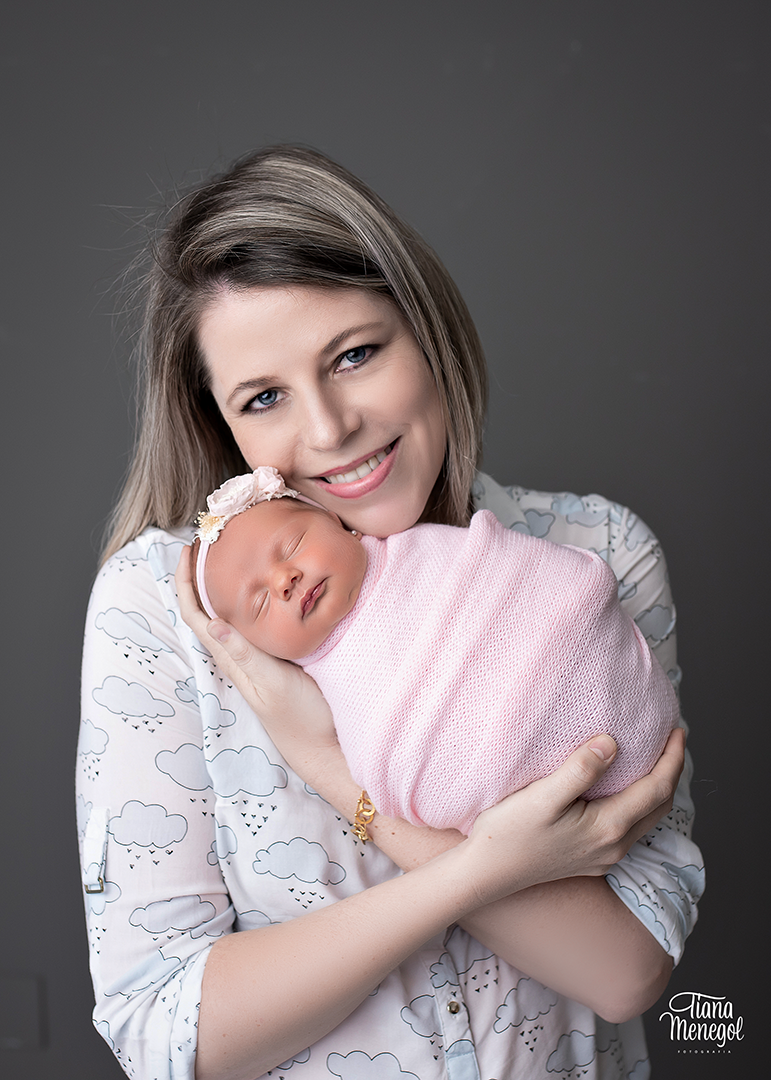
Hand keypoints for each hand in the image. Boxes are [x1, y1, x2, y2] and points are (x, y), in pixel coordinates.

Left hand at [174, 546, 337, 756]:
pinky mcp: (274, 657)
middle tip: (210, 540)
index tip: (188, 550)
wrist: (325, 747)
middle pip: (206, 609)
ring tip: (231, 553)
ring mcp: (256, 656)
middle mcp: (238, 654)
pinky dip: (251, 598)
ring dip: (223, 584)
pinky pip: (253, 621)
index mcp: (231, 658)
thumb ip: (245, 656)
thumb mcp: (273, 685)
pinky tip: (265, 586)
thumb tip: (212, 623)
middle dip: (200, 575)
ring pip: (228, 613)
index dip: (185, 583)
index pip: (195, 615)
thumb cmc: (301, 718)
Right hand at [460, 727, 684, 906]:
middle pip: (659, 806)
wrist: (486, 874)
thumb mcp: (542, 797)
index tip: (677, 729)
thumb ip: (580, 771)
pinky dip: (639, 804)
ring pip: (646, 819)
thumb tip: (612, 744)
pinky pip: (629, 828)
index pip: (657, 789)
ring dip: (657, 789)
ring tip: (654, 760)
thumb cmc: (508, 833)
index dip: (672, 758)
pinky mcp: (590, 860)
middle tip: (672, 739)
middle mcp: (613, 846)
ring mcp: (603, 857)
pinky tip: (624, 790)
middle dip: (671, 772)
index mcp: (607, 828)